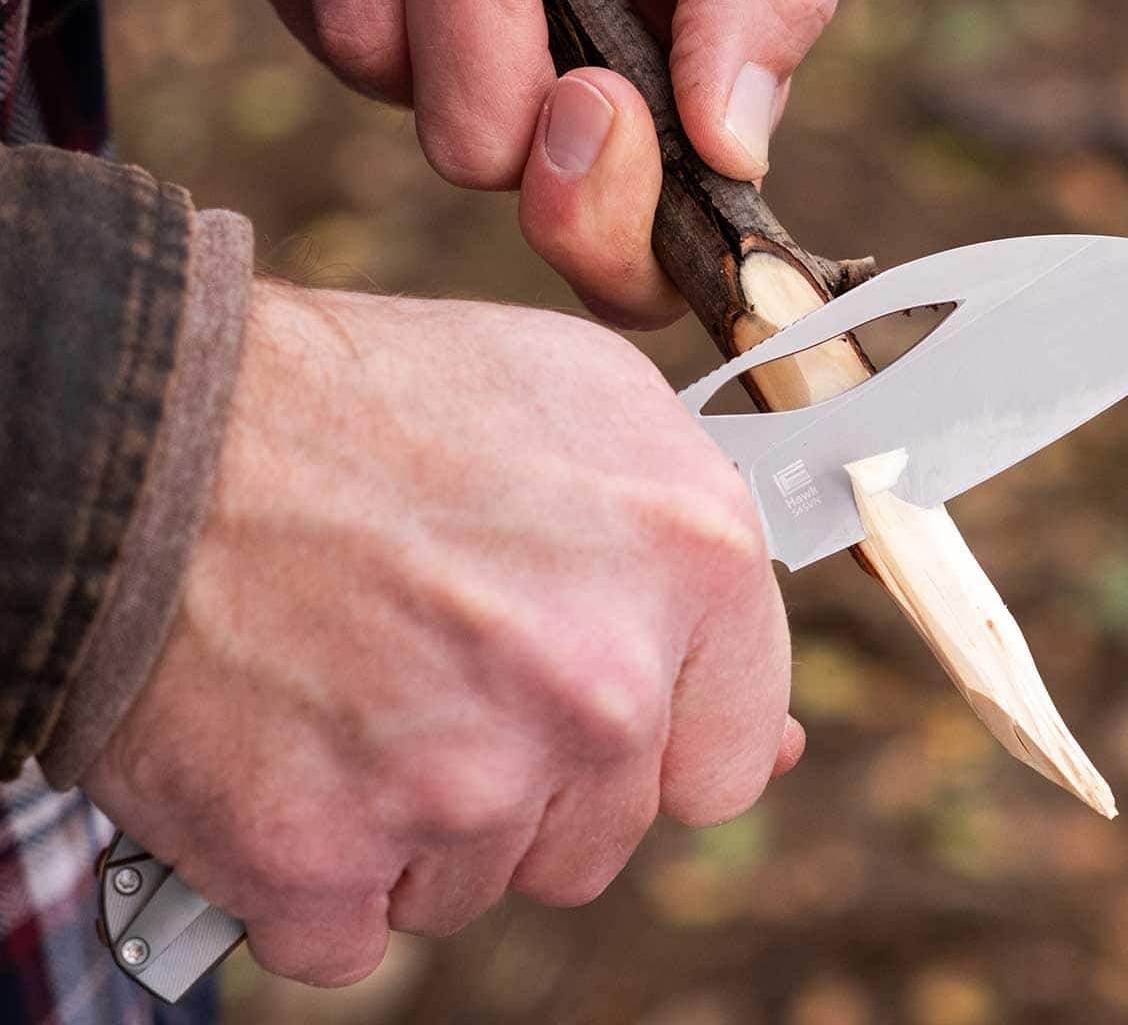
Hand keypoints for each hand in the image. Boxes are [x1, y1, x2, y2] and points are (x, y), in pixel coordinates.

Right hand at [81, 283, 799, 985]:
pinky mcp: (324, 856)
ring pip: (479, 883)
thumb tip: (767, 737)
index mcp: (693, 562)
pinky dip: (318, 875)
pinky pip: (354, 933)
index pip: (727, 759)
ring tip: (357, 687)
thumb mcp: (589, 407)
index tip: (591, 704)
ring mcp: (467, 783)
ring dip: (423, 821)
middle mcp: (600, 685)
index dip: (653, 738)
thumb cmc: (375, 403)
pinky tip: (294, 762)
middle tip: (439, 667)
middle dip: (531, 776)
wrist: (150, 429)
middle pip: (600, 834)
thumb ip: (700, 568)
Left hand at [238, 0, 836, 316]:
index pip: (620, 274)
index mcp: (644, 132)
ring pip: (362, 42)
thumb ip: (761, 6)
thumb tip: (736, 149)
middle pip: (471, 148)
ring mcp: (415, 73)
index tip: (600, 96)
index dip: (597, 224)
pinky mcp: (320, 1)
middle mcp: (526, 126)